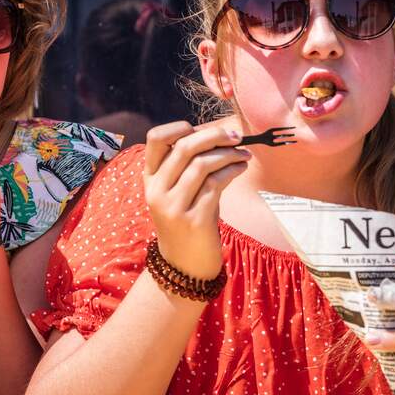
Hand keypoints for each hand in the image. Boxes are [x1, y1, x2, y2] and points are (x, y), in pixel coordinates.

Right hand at [142, 120, 251, 281]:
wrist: (184, 266)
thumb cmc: (187, 222)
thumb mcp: (179, 193)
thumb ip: (188, 166)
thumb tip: (218, 136)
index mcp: (150, 179)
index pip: (155, 139)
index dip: (179, 127)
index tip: (203, 130)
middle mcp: (157, 191)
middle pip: (184, 147)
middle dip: (214, 136)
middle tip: (236, 136)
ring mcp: (174, 207)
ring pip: (203, 164)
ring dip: (229, 154)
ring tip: (244, 154)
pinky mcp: (195, 220)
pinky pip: (216, 184)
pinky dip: (232, 170)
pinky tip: (241, 168)